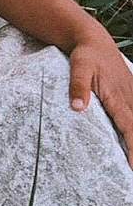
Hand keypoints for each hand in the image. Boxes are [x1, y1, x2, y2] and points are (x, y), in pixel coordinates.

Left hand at [69, 36, 132, 167]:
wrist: (94, 40)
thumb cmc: (85, 54)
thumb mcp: (79, 66)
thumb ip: (78, 86)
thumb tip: (78, 108)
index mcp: (118, 97)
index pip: (130, 128)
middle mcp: (130, 99)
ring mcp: (132, 97)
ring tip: (132, 165)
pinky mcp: (130, 96)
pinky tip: (131, 144)